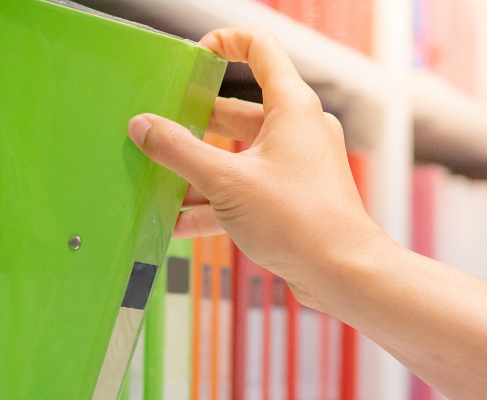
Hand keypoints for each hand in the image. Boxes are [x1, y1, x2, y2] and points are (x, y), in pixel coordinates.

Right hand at [127, 27, 388, 310]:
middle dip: (194, 125)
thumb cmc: (301, 221)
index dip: (225, 42)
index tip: (194, 56)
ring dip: (198, 172)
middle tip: (161, 131)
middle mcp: (296, 131)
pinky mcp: (287, 197)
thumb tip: (144, 127)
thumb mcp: (226, 181)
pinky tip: (180, 221)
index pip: (260, 49)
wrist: (341, 273)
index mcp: (291, 108)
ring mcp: (293, 166)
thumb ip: (180, 151)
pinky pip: (243, 189)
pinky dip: (213, 202)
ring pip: (235, 157)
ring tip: (161, 183)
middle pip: (235, 113)